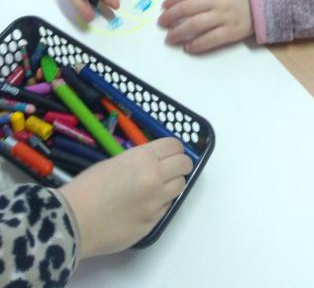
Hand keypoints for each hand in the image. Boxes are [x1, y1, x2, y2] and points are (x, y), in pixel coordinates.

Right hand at [61, 138, 192, 255]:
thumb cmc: (88, 187)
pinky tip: (143, 206)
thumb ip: (139, 161)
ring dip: (171, 185)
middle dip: (179, 165)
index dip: (174, 148)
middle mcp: (155, 177)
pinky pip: (165, 208)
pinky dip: (159, 204)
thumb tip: (154, 163)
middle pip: (184, 165)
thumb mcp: (115, 162)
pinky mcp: (153, 223)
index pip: (175, 145)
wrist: (74, 220)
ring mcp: (156, 202)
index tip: (170, 153)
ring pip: (179, 187)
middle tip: (168, 169)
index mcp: (144, 158)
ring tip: (155, 188)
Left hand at [158, 0, 252, 52]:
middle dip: (170, 17)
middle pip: (186, 9)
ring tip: (170, 38)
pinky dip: (197, 44)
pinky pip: (210, 39)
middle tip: (162, 24)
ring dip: (179, 32)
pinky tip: (188, 48)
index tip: (164, 7)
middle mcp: (215, 0)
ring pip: (194, 25)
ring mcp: (222, 16)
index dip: (172, 1)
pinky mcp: (231, 31)